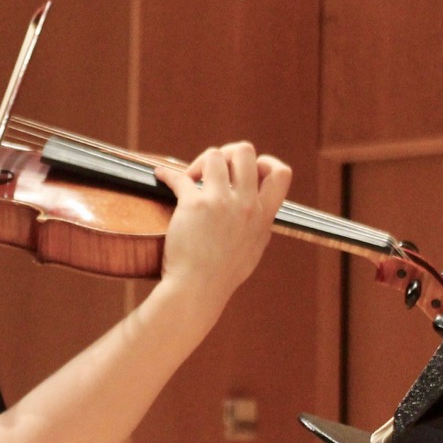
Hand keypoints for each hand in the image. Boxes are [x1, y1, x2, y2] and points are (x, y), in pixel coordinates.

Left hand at [154, 143, 291, 315]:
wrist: (197, 290)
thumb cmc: (221, 275)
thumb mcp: (254, 248)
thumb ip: (258, 224)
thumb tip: (257, 208)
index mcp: (263, 215)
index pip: (281, 172)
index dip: (265, 162)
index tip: (248, 170)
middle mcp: (245, 205)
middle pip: (245, 151)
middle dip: (227, 153)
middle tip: (213, 171)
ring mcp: (220, 203)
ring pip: (214, 155)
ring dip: (200, 163)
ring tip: (190, 178)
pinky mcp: (194, 205)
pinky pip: (180, 177)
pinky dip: (166, 174)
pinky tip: (160, 176)